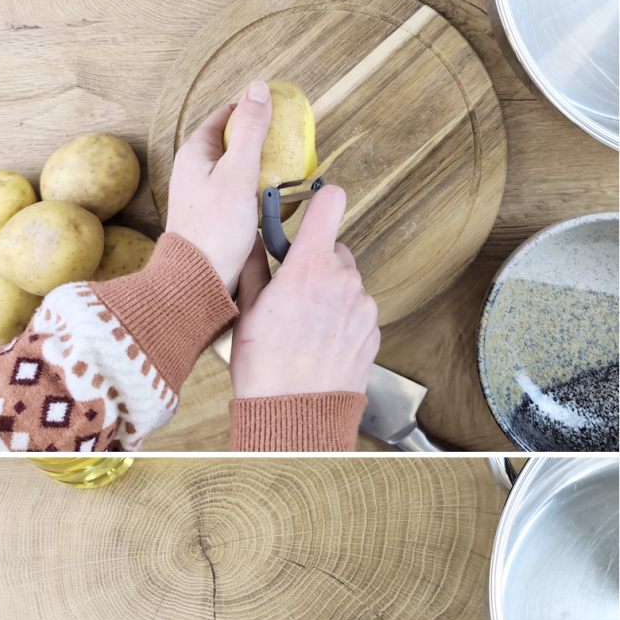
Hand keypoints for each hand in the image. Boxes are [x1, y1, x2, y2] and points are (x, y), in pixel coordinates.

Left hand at [166, 84, 272, 298]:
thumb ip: (250, 129)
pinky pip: (235, 192)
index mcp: (195, 151)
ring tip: (280, 176)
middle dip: (258, 142)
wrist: (199, 280)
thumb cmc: (215, 230)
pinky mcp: (210, 216)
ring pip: (234, 169)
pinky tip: (267, 202)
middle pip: (231, 142)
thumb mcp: (238, 172)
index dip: (252, 112)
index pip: (226, 115)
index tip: (278, 117)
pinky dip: (252, 191)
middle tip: (285, 148)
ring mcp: (201, 193)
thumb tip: (259, 89)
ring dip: (258, 169)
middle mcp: (194, 169)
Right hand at [230, 186, 379, 398]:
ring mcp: (363, 309)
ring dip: (330, 295)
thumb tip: (254, 240)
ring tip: (304, 327)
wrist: (295, 418)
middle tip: (292, 292)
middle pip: (336, 251)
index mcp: (310, 268)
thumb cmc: (267, 373)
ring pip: (347, 285)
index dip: (322, 201)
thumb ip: (255, 266)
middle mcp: (344, 282)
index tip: (315, 207)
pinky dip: (341, 321)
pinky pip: (357, 313)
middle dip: (316, 264)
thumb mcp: (247, 311)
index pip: (330, 203)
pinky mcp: (372, 333)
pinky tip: (319, 343)